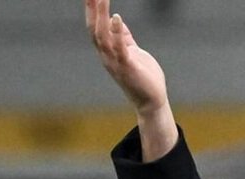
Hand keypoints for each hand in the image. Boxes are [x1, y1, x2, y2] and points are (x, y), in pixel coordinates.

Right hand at [86, 0, 166, 114]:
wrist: (152, 101)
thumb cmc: (144, 77)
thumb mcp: (132, 52)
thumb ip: (124, 38)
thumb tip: (117, 20)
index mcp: (108, 52)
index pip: (95, 28)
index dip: (92, 12)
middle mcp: (107, 56)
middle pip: (94, 30)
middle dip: (93, 11)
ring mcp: (115, 62)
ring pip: (102, 36)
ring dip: (101, 17)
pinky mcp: (127, 67)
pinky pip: (119, 47)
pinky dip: (116, 32)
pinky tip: (116, 17)